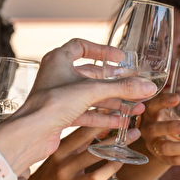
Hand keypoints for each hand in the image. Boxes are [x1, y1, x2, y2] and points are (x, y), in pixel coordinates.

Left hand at [0, 39, 155, 167]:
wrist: (31, 133)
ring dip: (112, 101)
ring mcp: (59, 97)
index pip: (81, 46)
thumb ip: (121, 88)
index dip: (101, 50)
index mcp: (59, 60)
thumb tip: (148, 87)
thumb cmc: (52, 104)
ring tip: (134, 107)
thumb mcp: (91, 91)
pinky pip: (86, 113)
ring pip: (90, 96)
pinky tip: (120, 122)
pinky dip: (102, 117)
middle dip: (114, 82)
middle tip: (133, 86)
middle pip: (90, 75)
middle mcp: (57, 76)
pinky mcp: (60, 116)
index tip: (119, 58)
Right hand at [29, 126, 136, 179]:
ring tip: (125, 158)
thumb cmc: (53, 167)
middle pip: (93, 154)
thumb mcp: (61, 150)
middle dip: (116, 143)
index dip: (103, 123)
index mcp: (60, 151)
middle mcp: (64, 168)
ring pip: (96, 178)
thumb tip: (104, 117)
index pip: (82, 134)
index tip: (121, 115)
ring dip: (113, 167)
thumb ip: (81, 138)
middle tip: (135, 133)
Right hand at [140, 93, 179, 165]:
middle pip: (155, 129)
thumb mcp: (172, 111)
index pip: (153, 104)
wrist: (159, 139)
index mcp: (150, 112)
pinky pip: (170, 160)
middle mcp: (147, 128)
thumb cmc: (170, 118)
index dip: (163, 101)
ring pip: (164, 148)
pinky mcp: (159, 157)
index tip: (177, 98)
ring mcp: (152, 144)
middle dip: (171, 128)